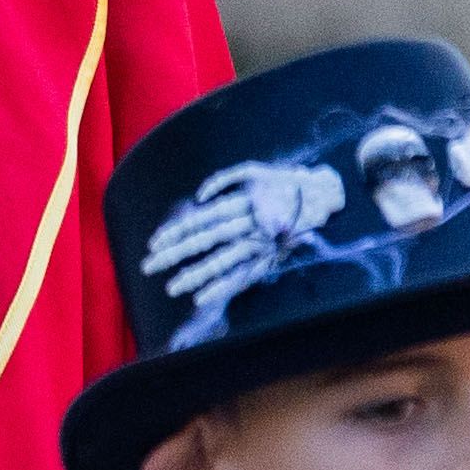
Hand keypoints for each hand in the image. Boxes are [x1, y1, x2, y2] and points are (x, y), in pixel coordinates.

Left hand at [140, 160, 343, 307]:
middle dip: (174, 254)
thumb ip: (224, 179)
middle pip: (203, 240)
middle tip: (147, 266)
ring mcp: (257, 243)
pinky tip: (201, 299)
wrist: (322, 193)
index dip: (174, 230)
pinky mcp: (269, 257)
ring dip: (194, 275)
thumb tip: (200, 195)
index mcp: (237, 204)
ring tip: (171, 288)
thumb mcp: (252, 171)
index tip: (152, 243)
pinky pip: (242, 275)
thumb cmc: (282, 181)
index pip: (198, 220)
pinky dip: (221, 287)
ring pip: (220, 261)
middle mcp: (244, 225)